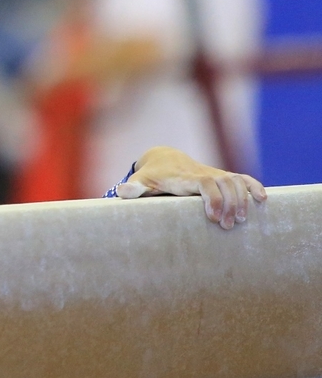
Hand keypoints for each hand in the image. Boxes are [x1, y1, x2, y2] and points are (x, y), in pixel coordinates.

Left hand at [116, 146, 266, 229]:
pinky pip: (242, 178)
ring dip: (242, 199)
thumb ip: (133, 188)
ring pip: (235, 181)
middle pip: (224, 182)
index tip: (212, 217)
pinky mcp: (220, 177)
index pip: (204, 182)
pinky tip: (263, 200)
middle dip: (230, 203)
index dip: (212, 198)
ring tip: (240, 221)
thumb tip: (121, 191)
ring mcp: (213, 174)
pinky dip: (253, 186)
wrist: (163, 159)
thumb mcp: (141, 181)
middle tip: (227, 226)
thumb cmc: (151, 176)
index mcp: (183, 177)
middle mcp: (201, 173)